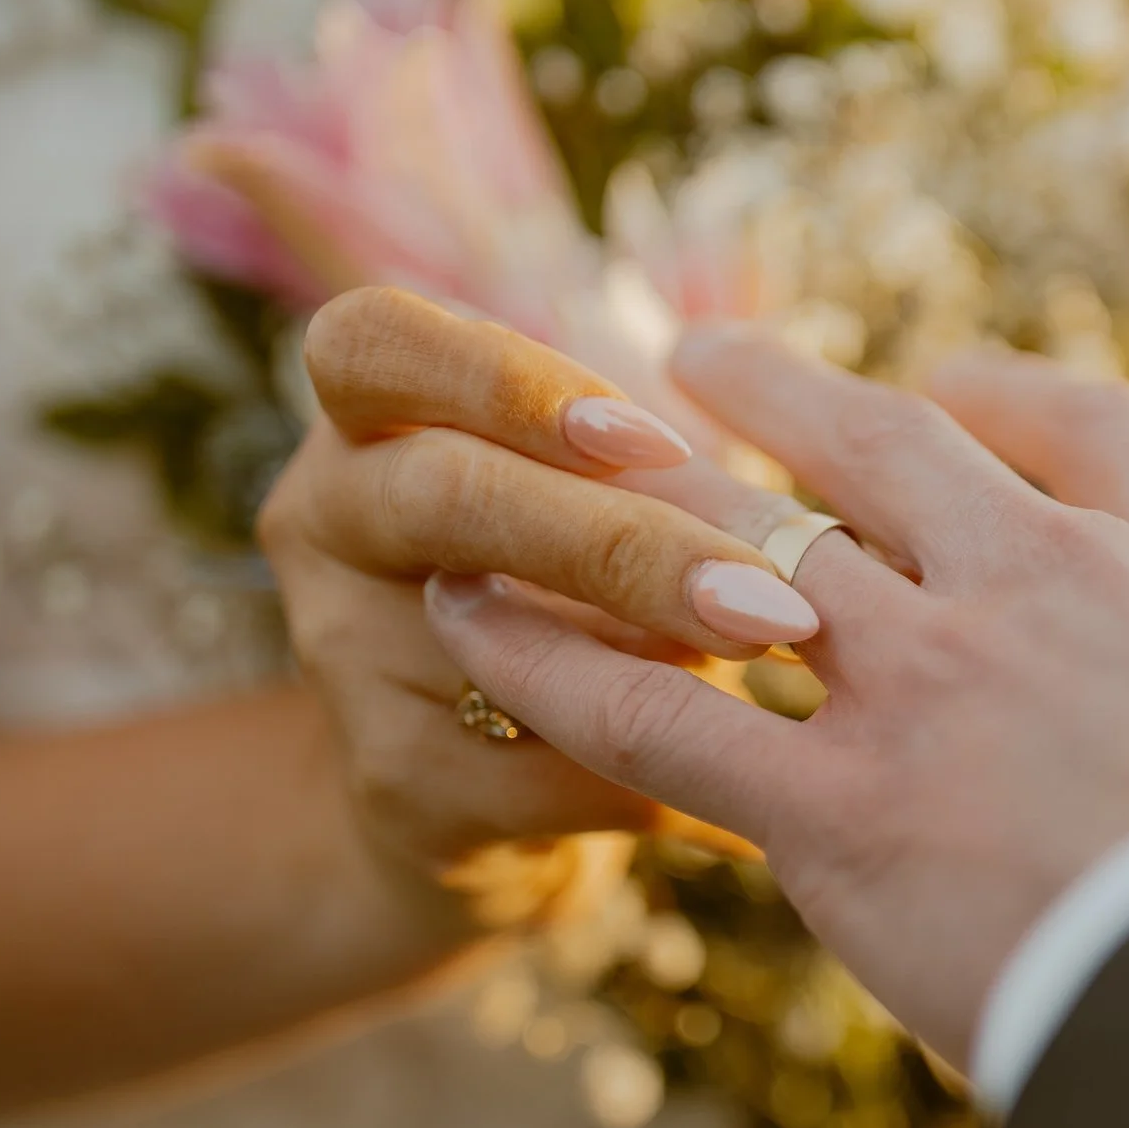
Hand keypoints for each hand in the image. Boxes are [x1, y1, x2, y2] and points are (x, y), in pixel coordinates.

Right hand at [260, 288, 827, 900]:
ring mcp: (341, 652)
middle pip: (444, 492)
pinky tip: (740, 785)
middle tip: (766, 600)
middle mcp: (327, 515)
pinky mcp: (390, 783)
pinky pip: (537, 773)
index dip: (509, 382)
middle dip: (619, 544)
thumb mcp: (597, 489)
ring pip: (493, 647)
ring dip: (652, 667)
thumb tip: (801, 428)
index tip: (660, 442)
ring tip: (775, 672)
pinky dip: (655, 775)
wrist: (478, 784)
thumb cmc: (574, 584)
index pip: (378, 341)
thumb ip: (644, 451)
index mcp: (371, 409)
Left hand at [425, 333, 1128, 1059]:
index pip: (1078, 429)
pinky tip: (472, 625)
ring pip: (747, 551)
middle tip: (700, 361)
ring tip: (561, 448)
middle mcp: (1041, 580)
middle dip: (784, 402)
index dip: (996, 395)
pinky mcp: (852, 816)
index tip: (947, 389)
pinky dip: (556, 666)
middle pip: (881, 451)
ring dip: (643, 498)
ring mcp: (935, 687)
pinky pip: (663, 722)